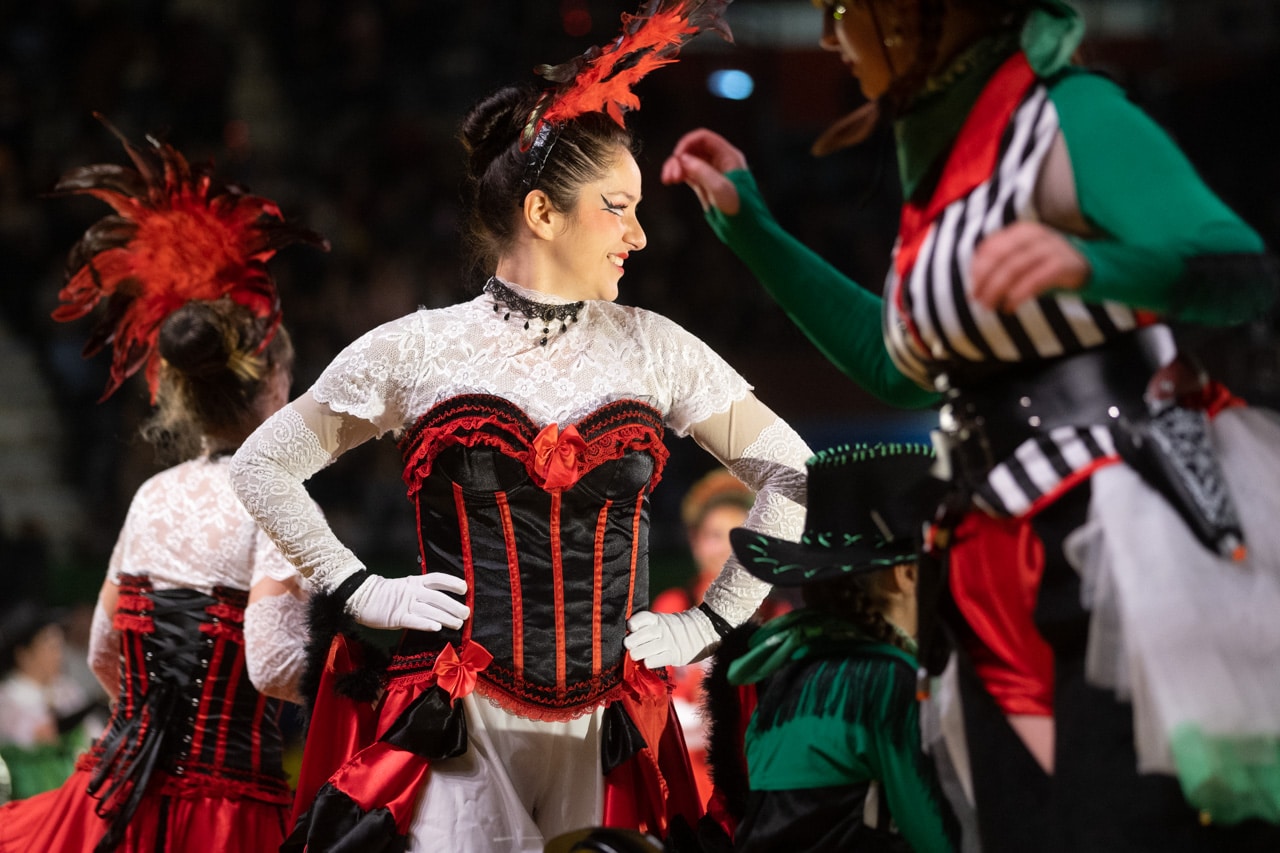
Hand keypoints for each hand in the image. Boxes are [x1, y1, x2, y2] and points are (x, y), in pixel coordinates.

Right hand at [345, 572, 469, 631]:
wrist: (362, 597)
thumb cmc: (387, 594)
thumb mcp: (406, 587)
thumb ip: (422, 592)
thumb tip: (443, 601)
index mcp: (415, 582)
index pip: (437, 579)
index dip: (452, 583)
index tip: (464, 589)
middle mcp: (412, 591)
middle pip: (438, 597)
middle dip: (454, 606)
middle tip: (466, 613)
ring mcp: (404, 604)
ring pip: (430, 610)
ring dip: (445, 618)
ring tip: (458, 624)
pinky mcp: (396, 617)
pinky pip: (414, 621)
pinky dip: (426, 624)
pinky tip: (437, 628)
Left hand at [624, 608, 719, 668]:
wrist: (702, 632)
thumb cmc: (677, 629)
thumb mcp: (664, 621)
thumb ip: (650, 627)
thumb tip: (630, 636)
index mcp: (659, 619)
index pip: (643, 618)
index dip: (634, 623)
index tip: (630, 628)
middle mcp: (663, 629)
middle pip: (643, 634)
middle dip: (632, 641)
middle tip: (628, 645)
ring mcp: (669, 642)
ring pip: (648, 648)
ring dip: (638, 653)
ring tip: (634, 655)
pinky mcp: (675, 655)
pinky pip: (658, 659)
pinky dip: (650, 662)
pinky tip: (647, 662)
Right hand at [660, 128, 747, 214]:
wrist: (748, 231)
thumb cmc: (740, 211)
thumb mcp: (720, 189)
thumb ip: (702, 171)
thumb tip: (683, 159)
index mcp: (729, 157)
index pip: (704, 139)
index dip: (687, 144)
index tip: (677, 157)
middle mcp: (721, 162)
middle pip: (694, 149)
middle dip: (679, 158)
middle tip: (670, 175)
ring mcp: (713, 174)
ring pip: (689, 162)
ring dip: (676, 167)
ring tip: (668, 180)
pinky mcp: (706, 186)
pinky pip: (689, 174)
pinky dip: (679, 175)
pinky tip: (671, 180)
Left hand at [971, 221, 1089, 312]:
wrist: (1085, 266)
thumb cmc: (1044, 266)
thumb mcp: (1021, 261)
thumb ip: (999, 269)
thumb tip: (972, 291)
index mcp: (1021, 231)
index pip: (990, 247)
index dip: (977, 269)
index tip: (971, 290)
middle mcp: (1035, 235)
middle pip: (1000, 257)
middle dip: (984, 281)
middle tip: (976, 301)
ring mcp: (1051, 248)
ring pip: (1015, 267)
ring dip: (997, 290)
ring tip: (989, 307)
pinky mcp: (1062, 264)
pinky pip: (1035, 279)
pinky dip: (1018, 294)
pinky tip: (1009, 307)